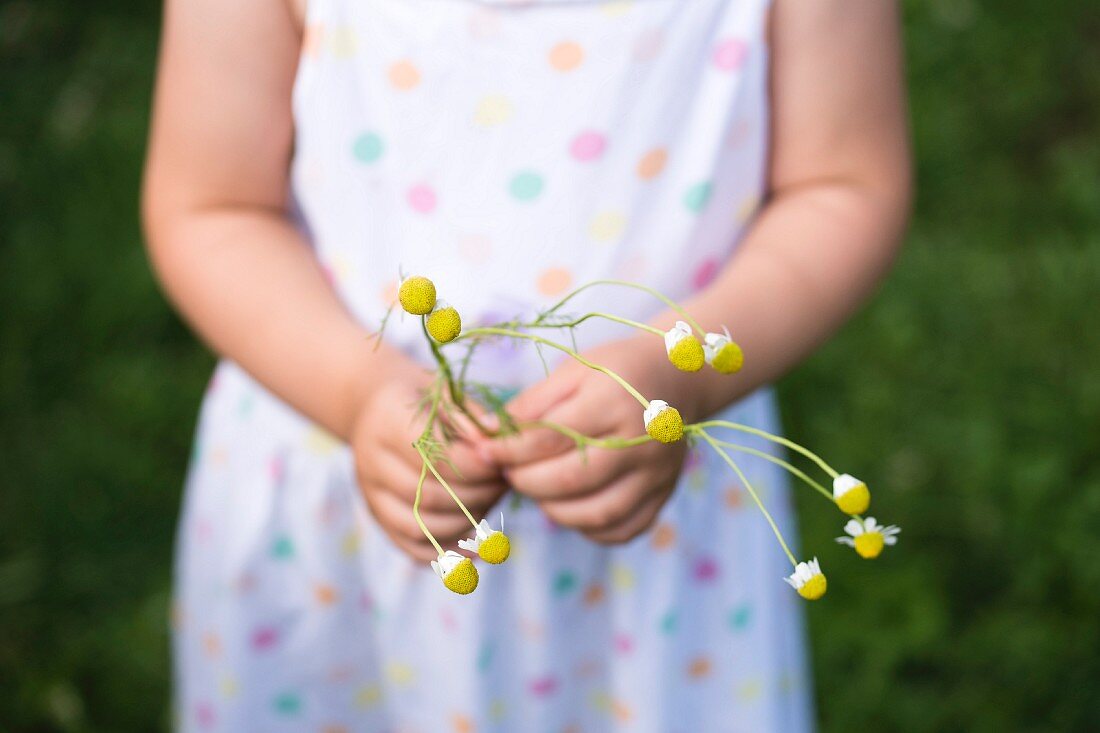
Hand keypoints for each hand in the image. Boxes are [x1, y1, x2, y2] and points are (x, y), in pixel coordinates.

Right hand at [350, 367, 508, 561]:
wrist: (376, 408)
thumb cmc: (422, 399)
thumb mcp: (445, 393)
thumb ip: (469, 417)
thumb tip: (494, 443)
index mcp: (387, 424)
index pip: (432, 457)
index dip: (475, 466)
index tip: (503, 462)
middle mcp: (372, 463)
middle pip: (428, 496)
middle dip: (477, 494)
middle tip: (505, 482)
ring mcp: (372, 496)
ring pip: (422, 527)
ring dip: (467, 523)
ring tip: (493, 502)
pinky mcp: (380, 518)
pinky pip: (414, 548)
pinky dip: (449, 554)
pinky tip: (478, 547)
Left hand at [482, 335, 701, 543]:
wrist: (677, 379)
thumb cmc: (615, 372)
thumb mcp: (574, 371)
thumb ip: (533, 404)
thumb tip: (488, 434)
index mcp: (616, 401)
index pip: (552, 437)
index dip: (509, 449)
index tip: (483, 452)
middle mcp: (643, 441)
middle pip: (574, 479)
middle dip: (527, 482)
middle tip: (508, 474)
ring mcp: (658, 474)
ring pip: (597, 513)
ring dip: (554, 510)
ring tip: (536, 491)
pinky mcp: (664, 495)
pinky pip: (622, 529)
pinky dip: (588, 528)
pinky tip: (571, 507)